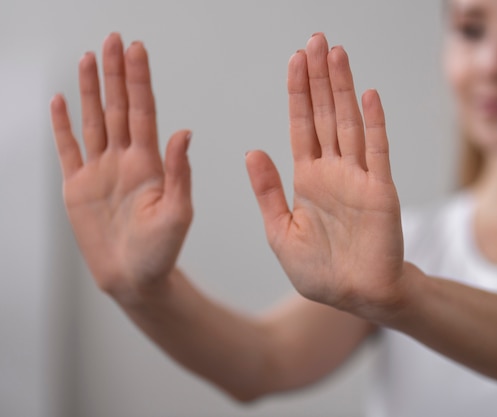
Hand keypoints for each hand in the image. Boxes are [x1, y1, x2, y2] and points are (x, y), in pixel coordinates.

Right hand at [50, 33, 192, 300]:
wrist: (136, 279)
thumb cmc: (162, 250)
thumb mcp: (178, 212)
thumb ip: (179, 172)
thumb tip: (185, 132)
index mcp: (149, 164)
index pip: (143, 112)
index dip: (138, 80)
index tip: (136, 50)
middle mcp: (124, 161)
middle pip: (117, 108)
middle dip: (115, 74)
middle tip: (113, 40)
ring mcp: (100, 171)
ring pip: (93, 121)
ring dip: (90, 90)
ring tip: (88, 59)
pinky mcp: (78, 188)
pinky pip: (68, 150)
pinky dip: (62, 126)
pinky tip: (62, 100)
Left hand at [246, 34, 404, 315]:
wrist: (356, 297)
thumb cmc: (319, 271)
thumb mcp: (280, 232)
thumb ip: (267, 191)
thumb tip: (251, 150)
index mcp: (307, 179)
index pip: (301, 126)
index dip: (298, 93)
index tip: (295, 60)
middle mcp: (333, 171)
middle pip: (325, 115)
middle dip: (319, 78)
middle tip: (316, 41)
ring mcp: (358, 178)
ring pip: (349, 123)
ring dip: (343, 89)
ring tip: (336, 54)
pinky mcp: (380, 191)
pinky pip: (377, 151)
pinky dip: (373, 124)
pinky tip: (368, 95)